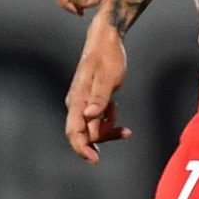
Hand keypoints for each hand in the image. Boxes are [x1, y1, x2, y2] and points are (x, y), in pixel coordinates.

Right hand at [64, 19, 132, 162]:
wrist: (105, 39)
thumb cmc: (107, 56)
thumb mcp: (108, 78)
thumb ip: (99, 99)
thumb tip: (89, 117)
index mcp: (77, 99)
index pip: (74, 131)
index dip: (82, 148)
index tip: (94, 160)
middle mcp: (76, 103)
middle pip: (85, 133)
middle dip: (103, 137)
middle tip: (124, 132)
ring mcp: (82, 103)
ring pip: (92, 127)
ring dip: (107, 128)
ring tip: (119, 112)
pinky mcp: (89, 100)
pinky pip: (96, 119)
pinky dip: (107, 119)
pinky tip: (115, 108)